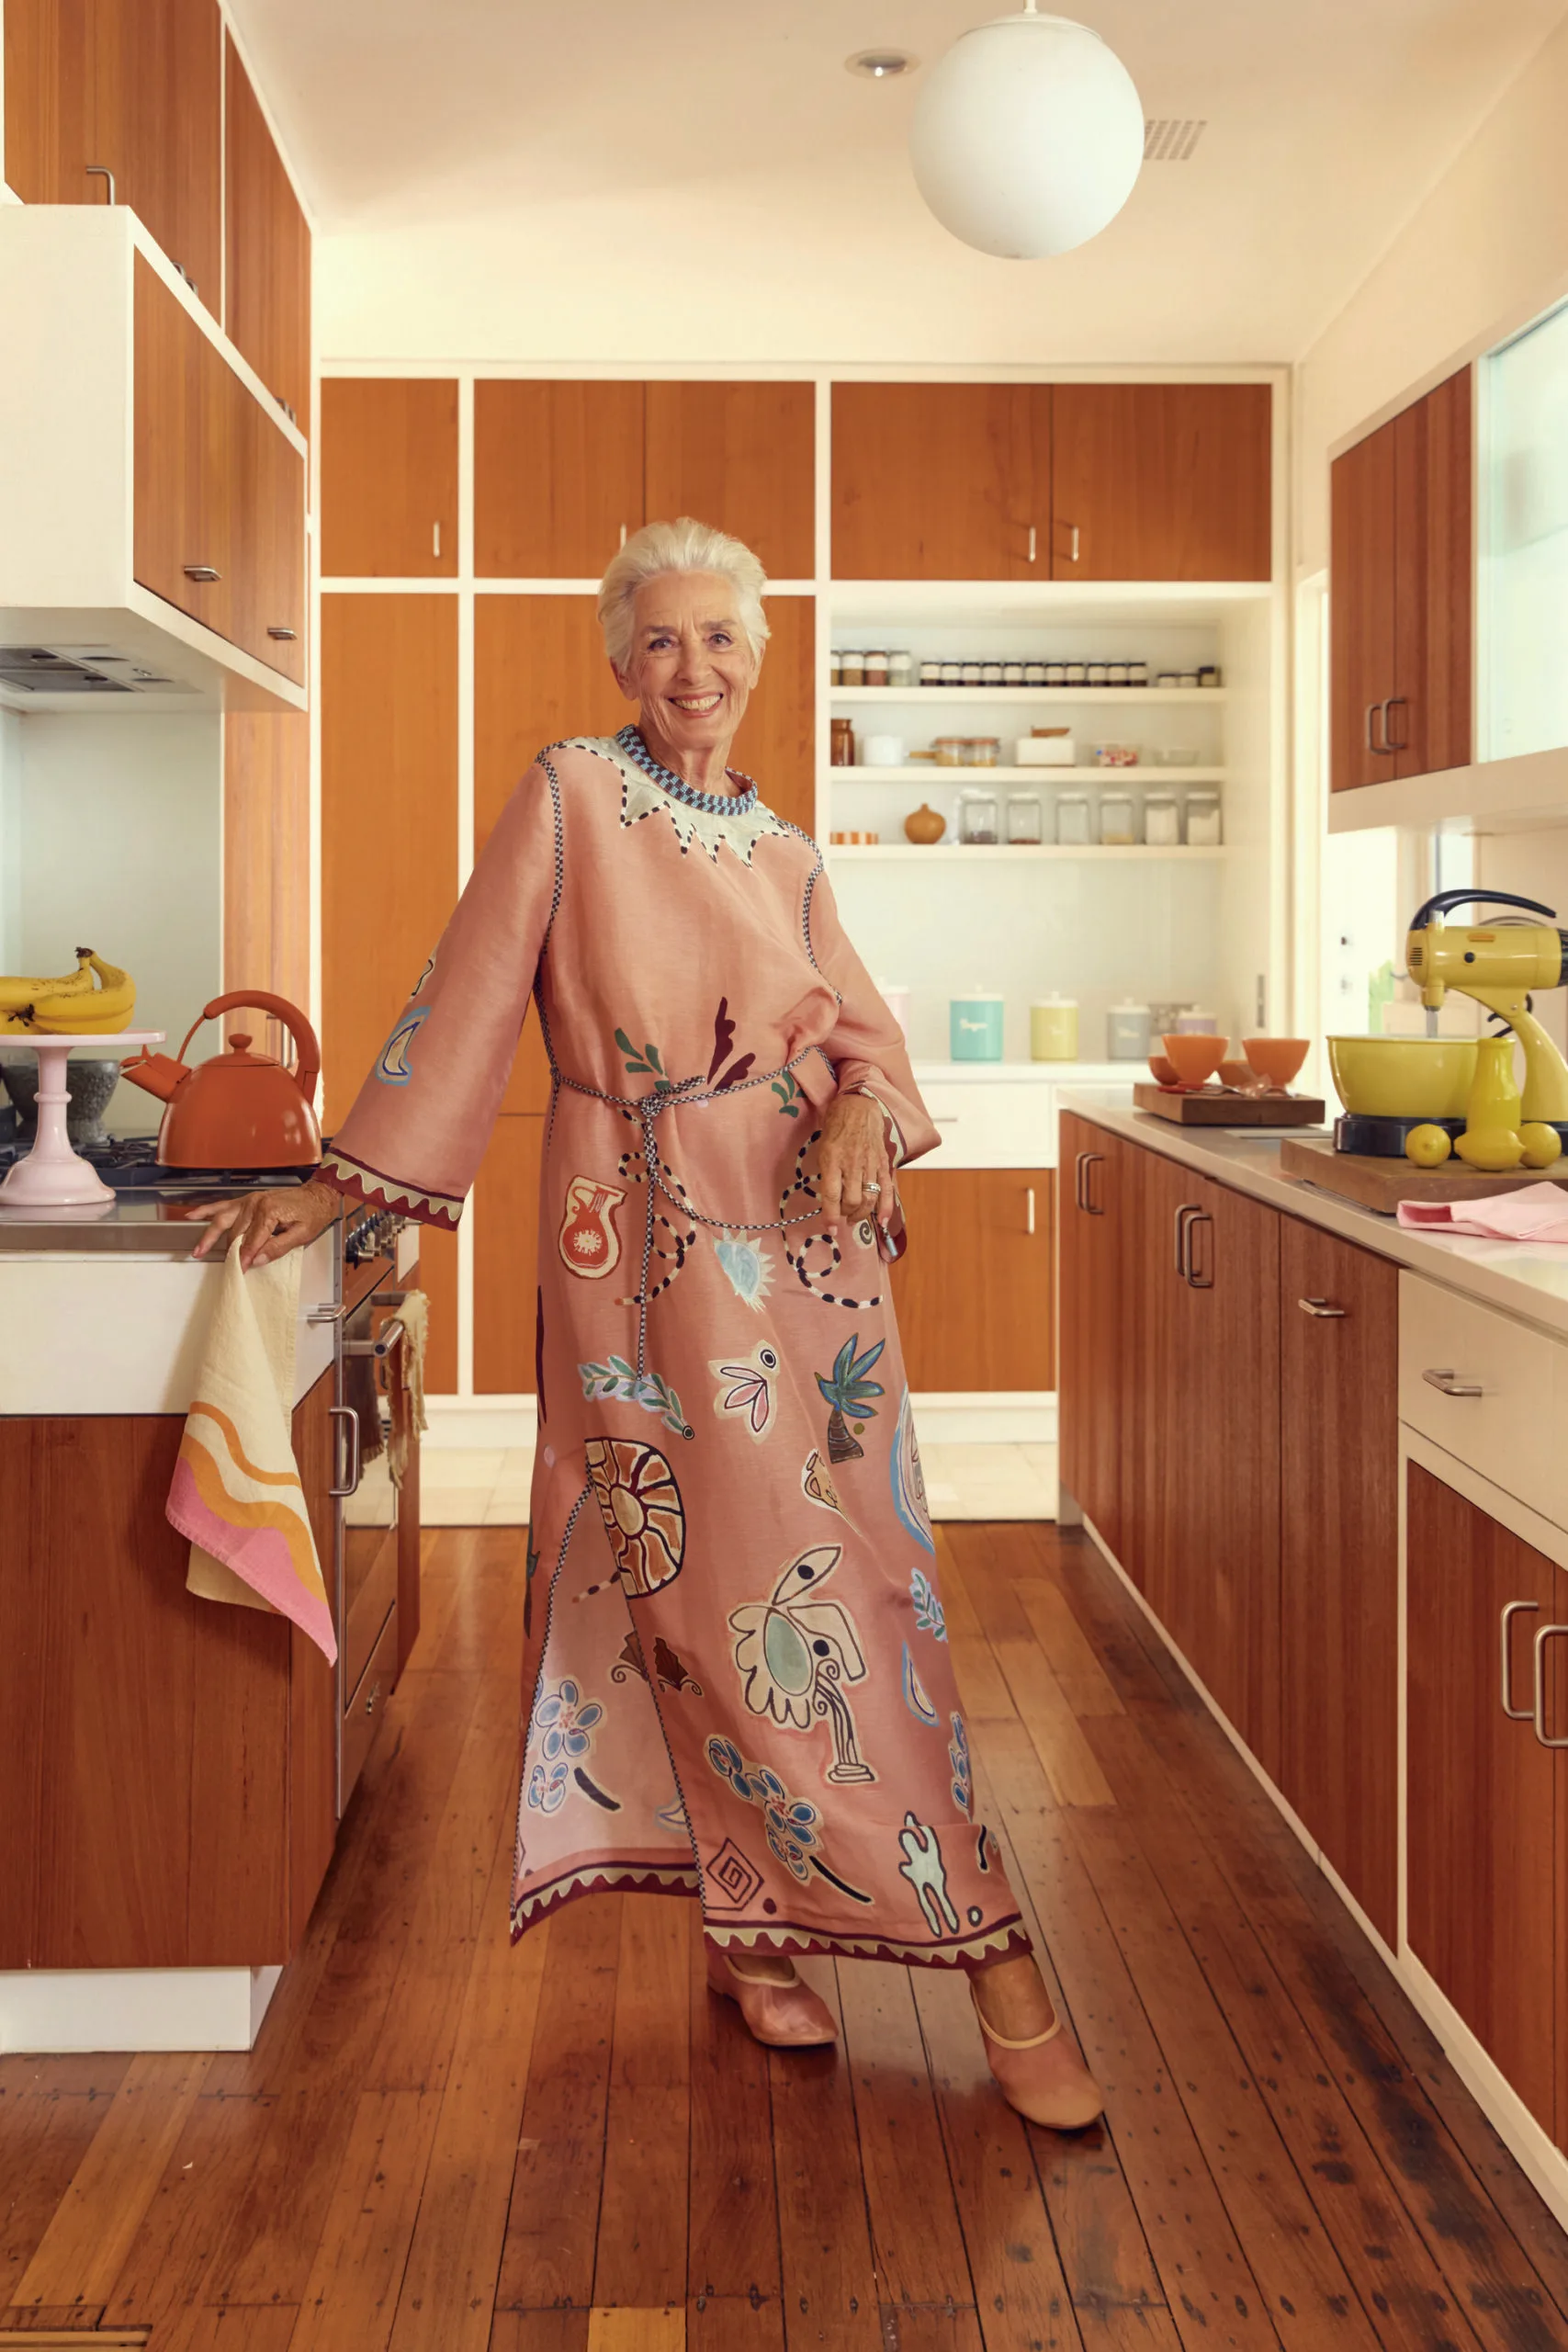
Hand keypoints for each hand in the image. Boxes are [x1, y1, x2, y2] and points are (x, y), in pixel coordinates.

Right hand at [186, 1178, 341, 1268]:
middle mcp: (255, 1204)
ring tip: (197, 1250)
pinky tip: (193, 1216)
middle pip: (235, 1233)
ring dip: (209, 1235)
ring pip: (223, 1220)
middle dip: (229, 1252)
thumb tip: (258, 1260)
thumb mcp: (302, 1235)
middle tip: (223, 1267)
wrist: (318, 1195)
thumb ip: (278, 1247)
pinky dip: (206, 1211)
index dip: (245, 1258)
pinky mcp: (247, 1200)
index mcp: (269, 1212)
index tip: (240, 1271)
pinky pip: (223, 1205)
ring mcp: (249, 1201)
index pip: (251, 1241)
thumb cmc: (313, 1213)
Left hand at [817, 1092, 893, 1226]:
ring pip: (868, 1197)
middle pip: (851, 1200)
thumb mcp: (822, 1145)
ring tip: (854, 1218)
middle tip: (841, 1218)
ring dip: (861, 1214)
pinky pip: (887, 1188)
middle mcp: (852, 1163)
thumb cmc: (836, 1123)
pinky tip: (882, 1221)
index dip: (830, 1216)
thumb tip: (829, 1195)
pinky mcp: (883, 1162)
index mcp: (832, 1159)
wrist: (859, 1104)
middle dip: (845, 1215)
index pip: (831, 1195)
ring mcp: (870, 1163)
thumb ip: (826, 1170)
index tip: (830, 1228)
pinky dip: (886, 1207)